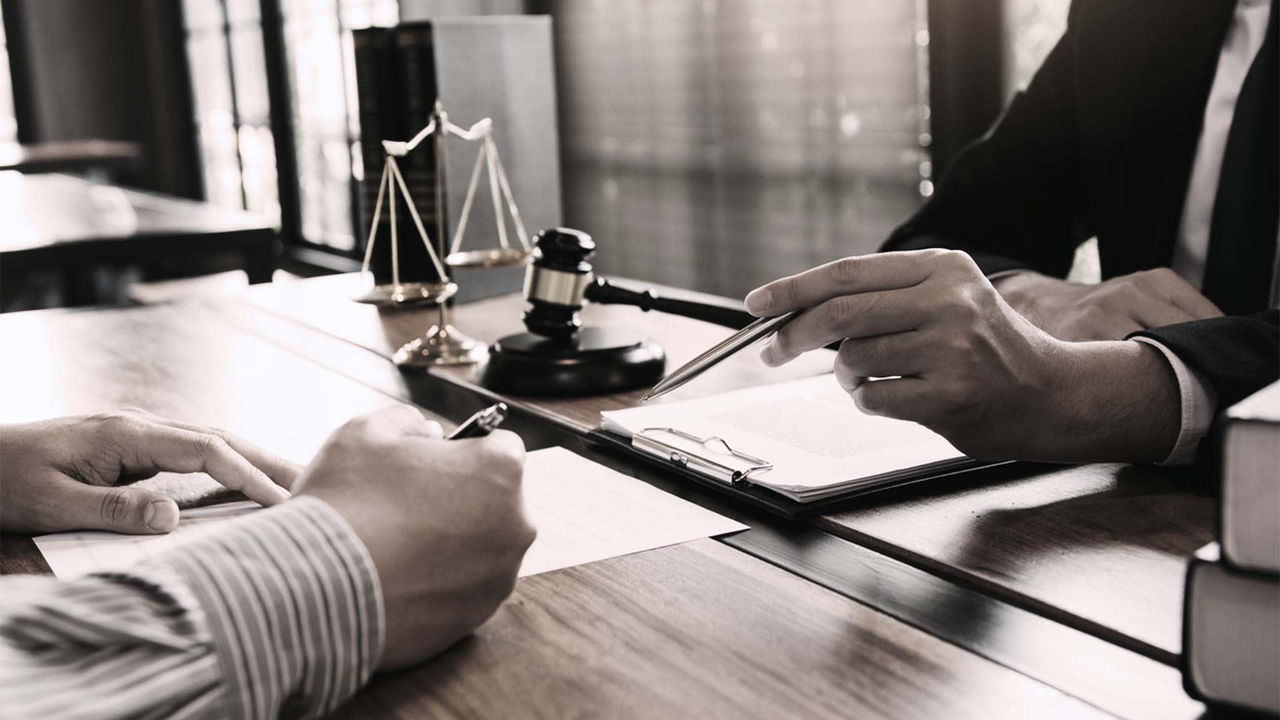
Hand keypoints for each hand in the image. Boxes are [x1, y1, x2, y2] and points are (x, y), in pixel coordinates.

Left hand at [0, 409, 295, 533]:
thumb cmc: (7, 480)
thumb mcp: (53, 503)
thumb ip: (114, 510)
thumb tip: (174, 517)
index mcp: (125, 434)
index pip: (205, 449)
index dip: (248, 475)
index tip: (281, 501)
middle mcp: (139, 427)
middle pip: (221, 437)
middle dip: (269, 460)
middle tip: (316, 482)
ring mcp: (137, 434)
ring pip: (211, 442)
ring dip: (254, 461)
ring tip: (295, 483)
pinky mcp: (132, 448)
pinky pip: (193, 453)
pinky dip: (228, 465)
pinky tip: (244, 482)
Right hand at [291, 405, 534, 669]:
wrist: (315, 590)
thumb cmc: (344, 501)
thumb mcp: (366, 432)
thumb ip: (408, 421)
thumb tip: (429, 433)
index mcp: (500, 471)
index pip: (500, 447)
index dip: (464, 450)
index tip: (433, 462)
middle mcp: (515, 525)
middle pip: (494, 500)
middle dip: (461, 497)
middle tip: (407, 504)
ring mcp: (498, 577)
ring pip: (481, 548)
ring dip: (451, 542)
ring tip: (396, 544)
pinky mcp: (475, 618)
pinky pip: (461, 589)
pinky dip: (438, 582)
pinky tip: (396, 578)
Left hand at [745, 250, 1179, 462]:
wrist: (1051, 394)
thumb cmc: (985, 349)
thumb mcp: (946, 299)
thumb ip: (884, 298)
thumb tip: (797, 311)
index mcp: (942, 268)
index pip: (848, 273)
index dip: (794, 288)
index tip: (758, 303)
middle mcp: (948, 300)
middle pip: (840, 313)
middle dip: (794, 335)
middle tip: (774, 351)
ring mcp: (951, 347)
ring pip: (853, 360)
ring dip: (846, 376)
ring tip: (874, 377)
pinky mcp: (950, 393)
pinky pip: (872, 398)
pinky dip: (867, 401)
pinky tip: (894, 397)